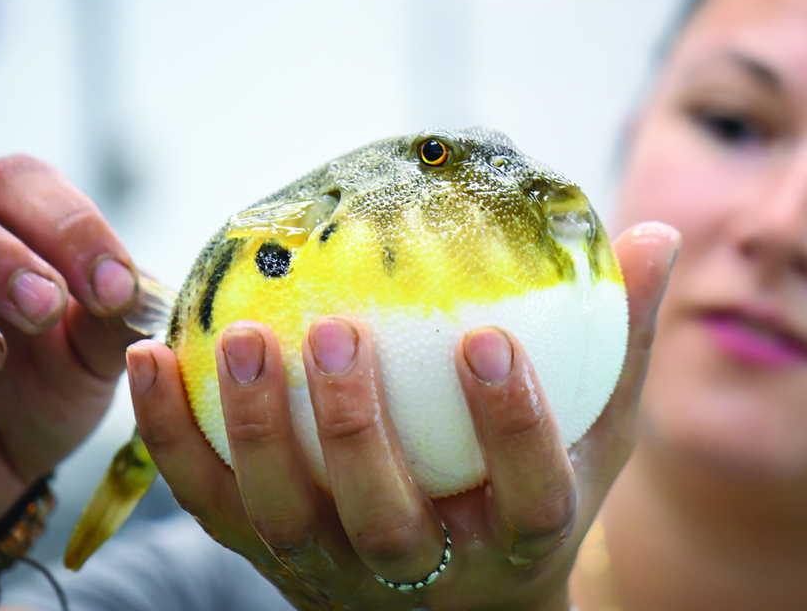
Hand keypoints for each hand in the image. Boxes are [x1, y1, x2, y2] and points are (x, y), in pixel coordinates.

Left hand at [129, 222, 677, 609]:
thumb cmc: (529, 502)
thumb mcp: (594, 437)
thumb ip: (621, 343)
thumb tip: (655, 234)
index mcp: (518, 538)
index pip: (526, 492)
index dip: (508, 426)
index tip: (485, 341)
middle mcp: (424, 571)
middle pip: (385, 518)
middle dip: (355, 430)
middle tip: (337, 330)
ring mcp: (335, 571)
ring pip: (285, 517)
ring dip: (257, 430)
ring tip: (241, 338)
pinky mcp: (265, 560)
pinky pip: (210, 504)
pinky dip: (172, 437)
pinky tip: (151, 356)